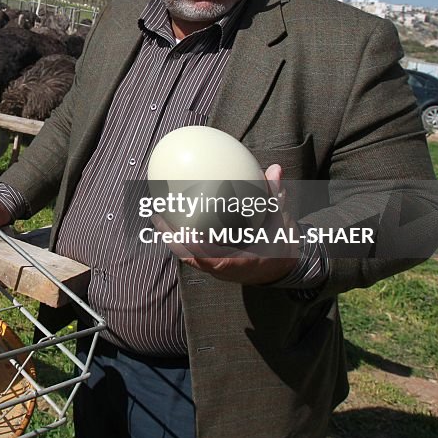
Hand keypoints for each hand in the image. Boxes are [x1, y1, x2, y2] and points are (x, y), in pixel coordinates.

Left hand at [152, 164, 298, 284]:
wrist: (280, 268)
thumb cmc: (280, 243)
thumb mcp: (280, 222)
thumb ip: (275, 196)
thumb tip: (275, 169)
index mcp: (242, 262)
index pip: (216, 260)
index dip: (198, 248)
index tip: (185, 233)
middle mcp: (224, 268)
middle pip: (192, 258)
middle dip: (174, 240)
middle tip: (158, 217)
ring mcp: (215, 268)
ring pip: (188, 256)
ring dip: (172, 238)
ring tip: (157, 216)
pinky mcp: (211, 263)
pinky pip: (192, 252)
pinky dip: (180, 238)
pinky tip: (170, 219)